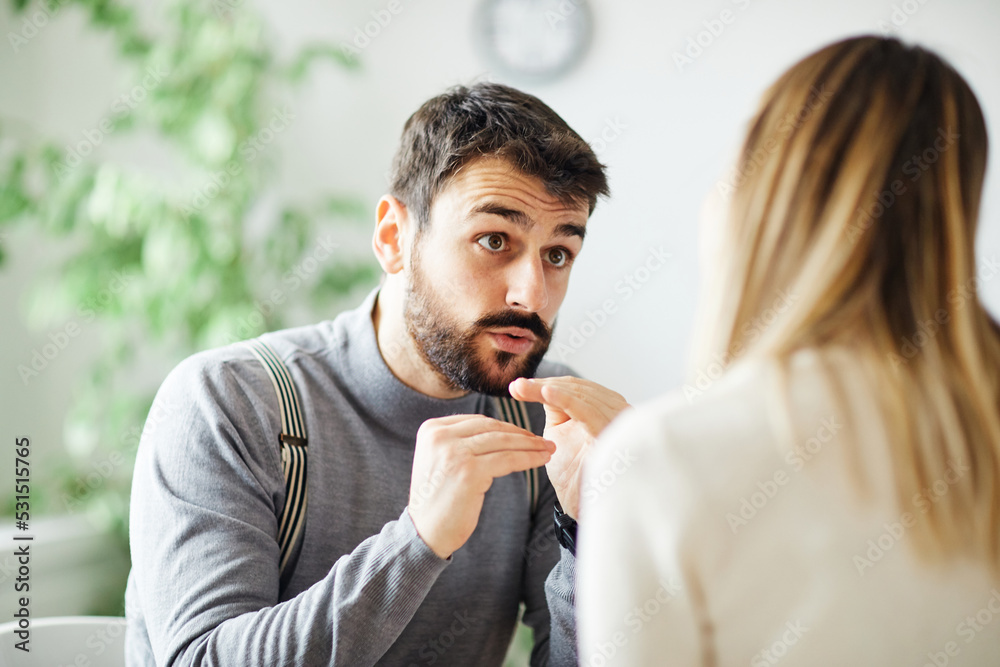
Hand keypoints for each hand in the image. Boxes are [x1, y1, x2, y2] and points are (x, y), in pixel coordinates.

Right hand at [408, 414, 554, 558]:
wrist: (424, 533)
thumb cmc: (437, 501)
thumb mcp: (440, 461)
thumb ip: (459, 442)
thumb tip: (497, 432)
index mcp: (431, 429)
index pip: (477, 421)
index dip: (505, 427)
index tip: (524, 434)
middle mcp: (440, 436)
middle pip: (491, 428)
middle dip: (520, 434)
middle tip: (542, 440)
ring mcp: (454, 452)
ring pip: (502, 442)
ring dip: (530, 444)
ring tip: (547, 448)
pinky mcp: (469, 471)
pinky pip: (508, 460)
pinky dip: (529, 458)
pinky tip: (541, 460)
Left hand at [509, 377, 629, 518]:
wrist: (582, 506)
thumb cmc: (573, 472)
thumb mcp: (560, 432)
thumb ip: (554, 407)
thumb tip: (533, 385)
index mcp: (608, 408)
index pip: (577, 388)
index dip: (546, 384)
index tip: (517, 386)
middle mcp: (619, 411)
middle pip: (579, 388)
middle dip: (544, 385)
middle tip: (516, 387)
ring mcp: (619, 421)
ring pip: (581, 396)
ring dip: (548, 389)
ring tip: (523, 388)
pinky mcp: (613, 434)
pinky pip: (587, 411)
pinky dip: (565, 399)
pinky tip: (545, 393)